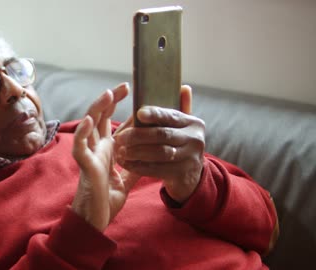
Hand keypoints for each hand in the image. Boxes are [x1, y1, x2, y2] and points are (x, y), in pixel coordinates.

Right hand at [72, 83, 139, 231]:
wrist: (96, 221)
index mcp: (106, 151)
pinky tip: (88, 120)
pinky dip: (82, 133)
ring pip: (88, 127)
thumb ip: (134, 167)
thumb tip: (146, 156)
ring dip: (96, 109)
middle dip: (109, 100)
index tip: (131, 91)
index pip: (111, 122)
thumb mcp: (126, 180)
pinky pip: (80, 148)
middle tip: (123, 85)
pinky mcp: (85, 167)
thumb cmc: (106, 200)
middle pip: (99, 118)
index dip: (118, 106)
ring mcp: (89, 156)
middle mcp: (97, 150)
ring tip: (106, 93)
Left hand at [113, 85, 205, 202]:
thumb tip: (183, 87)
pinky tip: (127, 163)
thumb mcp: (181, 127)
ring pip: (160, 153)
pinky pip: (157, 170)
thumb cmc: (178, 144)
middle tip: (120, 137)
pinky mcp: (182, 175)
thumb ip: (179, 108)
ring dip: (137, 152)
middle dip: (139, 136)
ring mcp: (191, 158)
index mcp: (194, 123)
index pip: (172, 116)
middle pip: (163, 135)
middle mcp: (196, 140)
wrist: (189, 176)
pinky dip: (140, 166)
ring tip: (121, 151)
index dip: (155, 114)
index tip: (139, 113)